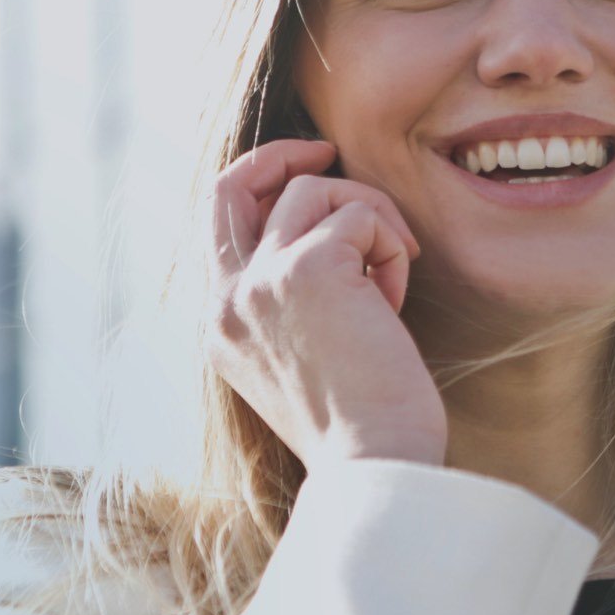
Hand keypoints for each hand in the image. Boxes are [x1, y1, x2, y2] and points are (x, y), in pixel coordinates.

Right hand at [204, 138, 446, 470]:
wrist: (375, 464)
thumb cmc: (361, 422)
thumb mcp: (303, 358)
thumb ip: (291, 301)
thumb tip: (329, 237)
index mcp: (220, 325)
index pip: (218, 222)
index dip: (262, 184)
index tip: (310, 174)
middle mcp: (226, 300)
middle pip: (232, 184)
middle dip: (283, 154)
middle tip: (330, 151)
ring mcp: (260, 282)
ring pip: (315, 191)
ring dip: (370, 219)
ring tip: (391, 276)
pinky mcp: (308, 269)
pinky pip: (361, 215)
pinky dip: (391, 245)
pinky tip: (396, 300)